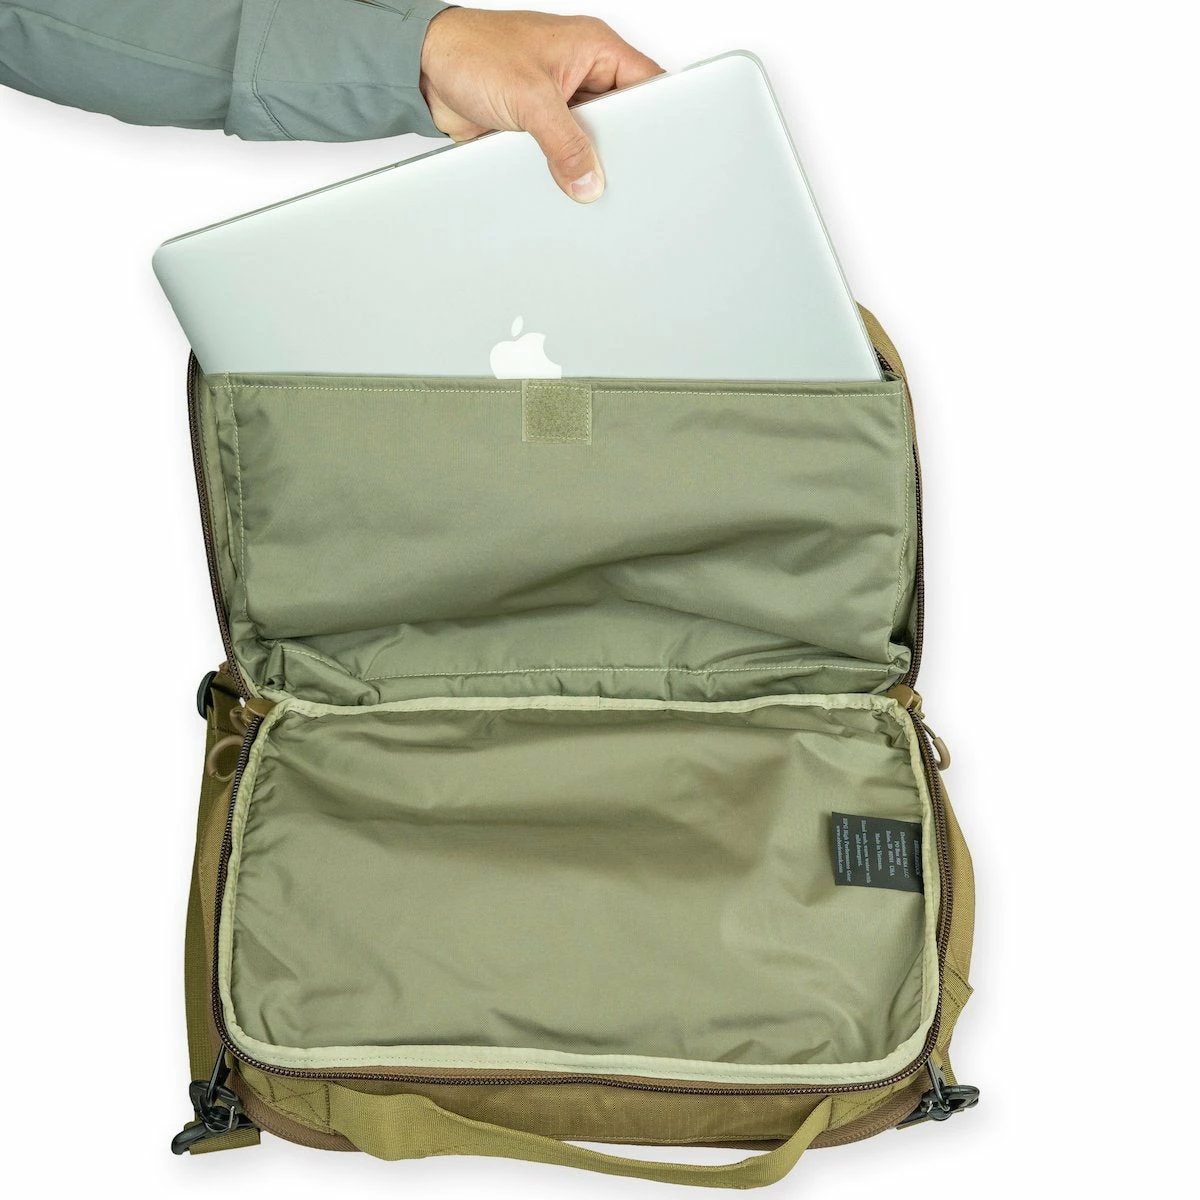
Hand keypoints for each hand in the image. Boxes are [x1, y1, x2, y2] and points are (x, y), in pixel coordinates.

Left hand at [419, 8, 662, 202]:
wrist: (424, 71)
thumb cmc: (471, 52)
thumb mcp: (530, 98)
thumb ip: (565, 143)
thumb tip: (589, 181)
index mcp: (593, 49)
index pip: (648, 84)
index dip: (660, 118)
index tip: (661, 153)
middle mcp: (581, 74)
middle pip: (622, 121)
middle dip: (619, 150)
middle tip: (621, 177)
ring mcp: (561, 103)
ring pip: (591, 142)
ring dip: (585, 163)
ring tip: (589, 184)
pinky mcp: (539, 128)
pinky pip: (563, 155)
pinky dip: (562, 170)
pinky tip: (562, 184)